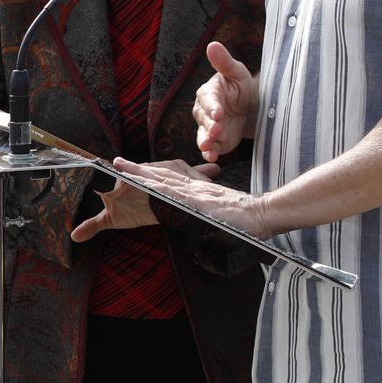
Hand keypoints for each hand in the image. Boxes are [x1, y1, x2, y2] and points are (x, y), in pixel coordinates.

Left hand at [111, 156, 270, 237]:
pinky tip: (142, 183)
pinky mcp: (199, 201)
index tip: (134, 169)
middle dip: (139, 169)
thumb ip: (212, 215)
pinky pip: (173, 192)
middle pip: (162, 175)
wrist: (264, 214)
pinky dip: (156, 186)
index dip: (152, 173)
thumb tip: (204, 221)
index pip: (172, 180)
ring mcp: (196, 194)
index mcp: (200, 192)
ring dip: (141, 174)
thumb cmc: (248, 221)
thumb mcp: (224, 216)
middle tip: (117, 161)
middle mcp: (195, 188)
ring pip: (163, 180)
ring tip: (120, 167)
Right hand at [192, 41, 257, 161]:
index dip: (212, 107)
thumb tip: (212, 45)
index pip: (208, 100)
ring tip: (208, 148)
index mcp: (208, 93)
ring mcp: (209, 128)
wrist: (251, 105)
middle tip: (217, 130)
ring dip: (205, 142)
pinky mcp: (217, 141)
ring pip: (203, 136)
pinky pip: (210, 149)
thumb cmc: (240, 85)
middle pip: (204, 120)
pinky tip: (213, 157)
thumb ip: (224, 62)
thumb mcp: (236, 72)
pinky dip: (210, 153)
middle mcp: (204, 112)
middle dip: (210, 126)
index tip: (218, 112)